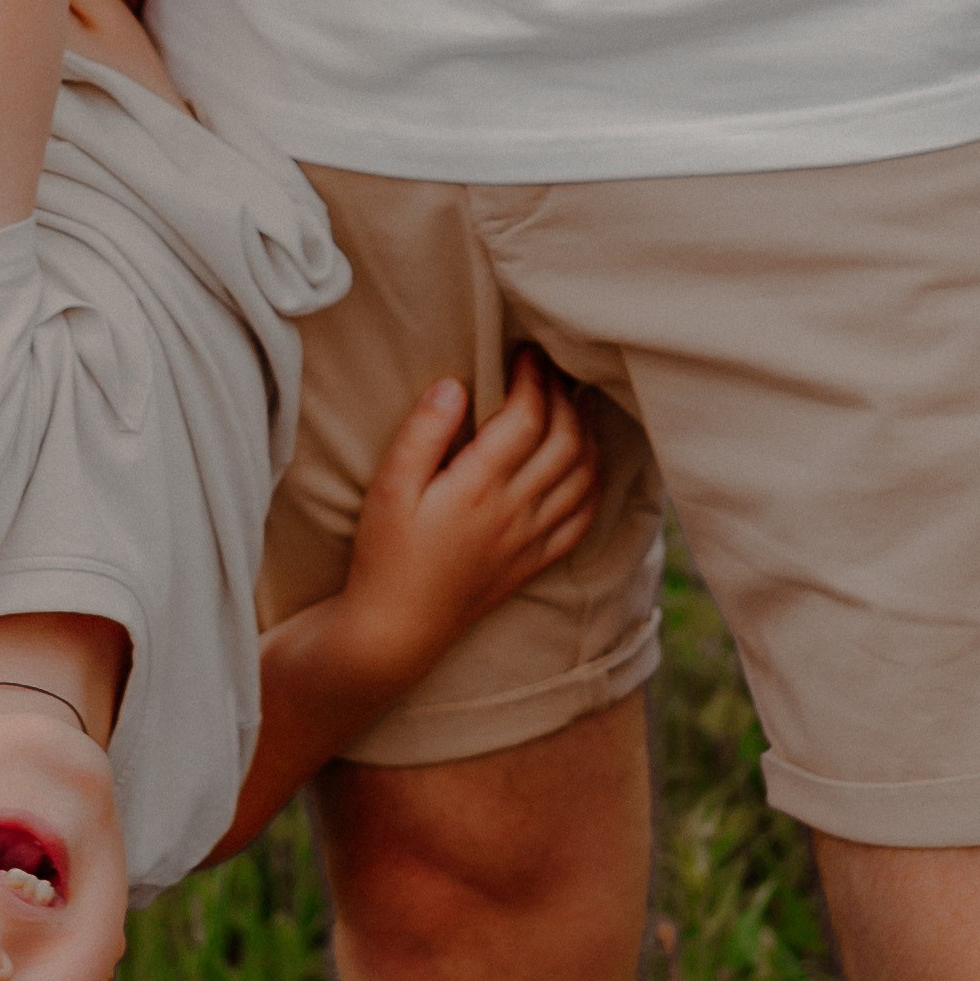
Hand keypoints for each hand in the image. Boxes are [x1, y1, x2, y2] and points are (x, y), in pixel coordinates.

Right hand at [345, 354, 598, 680]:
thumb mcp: (389, 488)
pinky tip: (585, 463)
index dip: (534, 377)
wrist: (396, 629)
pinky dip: (593, 483)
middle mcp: (515, 511)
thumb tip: (455, 384)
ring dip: (586, 433)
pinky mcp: (533, 562)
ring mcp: (530, 539)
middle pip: (566, 440)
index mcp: (479, 487)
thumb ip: (423, 433)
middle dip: (564, 395)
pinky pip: (582, 519)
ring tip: (573, 403)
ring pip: (584, 476)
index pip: (528, 418)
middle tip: (549, 368)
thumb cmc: (385, 554)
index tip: (525, 351)